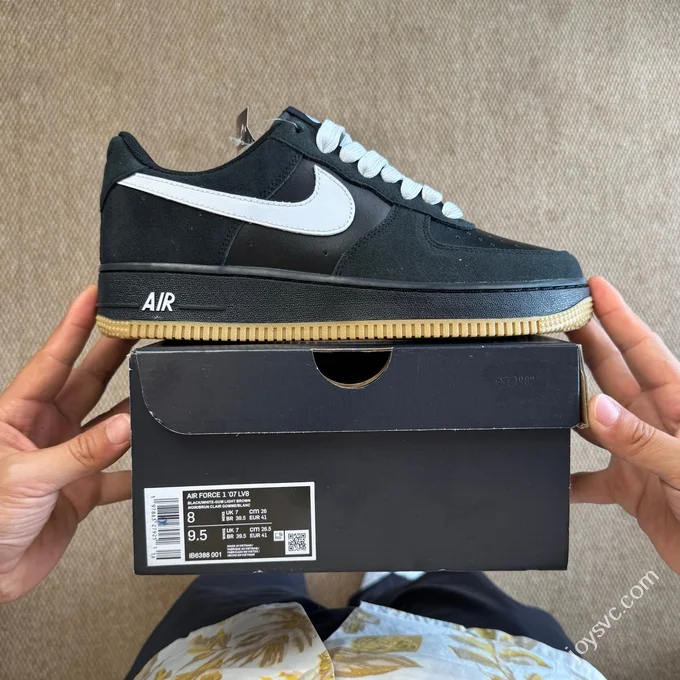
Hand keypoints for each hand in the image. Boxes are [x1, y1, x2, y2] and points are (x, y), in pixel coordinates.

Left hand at [0, 286, 133, 601]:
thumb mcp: (27, 478)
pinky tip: (154, 464)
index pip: (53, 359)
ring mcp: (66, 460)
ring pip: (109, 425)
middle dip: (116, 355)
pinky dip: (138, 471)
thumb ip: (81, 452)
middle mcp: (46, 431)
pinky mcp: (81, 490)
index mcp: (18, 415)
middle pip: (89, 383)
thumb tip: (126, 427)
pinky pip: (118, 473)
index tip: (96, 297)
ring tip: (159, 392)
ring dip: (134, 412)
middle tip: (142, 330)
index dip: (75, 326)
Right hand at [568, 277, 679, 572]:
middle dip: (583, 344)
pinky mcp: (630, 488)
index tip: (594, 289)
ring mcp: (640, 454)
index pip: (642, 349)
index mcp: (677, 405)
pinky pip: (588, 478)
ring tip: (542, 388)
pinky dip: (567, 478)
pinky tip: (551, 476)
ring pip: (593, 420)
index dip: (617, 316)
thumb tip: (597, 410)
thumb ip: (642, 439)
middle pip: (611, 374)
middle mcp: (655, 423)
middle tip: (556, 320)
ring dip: (568, 406)